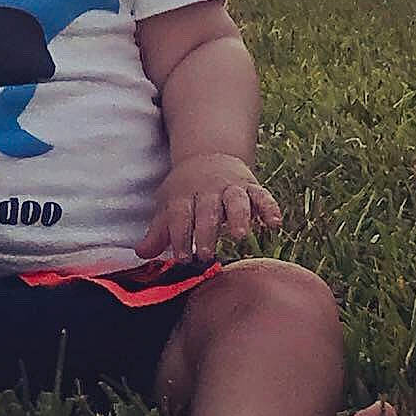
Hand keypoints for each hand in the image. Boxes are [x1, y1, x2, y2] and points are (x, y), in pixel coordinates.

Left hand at [135, 152, 281, 259]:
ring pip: (235, 200)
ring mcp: (231, 187)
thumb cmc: (186, 191)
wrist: (208, 157)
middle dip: (205, 231)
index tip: (181, 258)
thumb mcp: (168, 206)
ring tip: (238, 235)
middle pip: (207, 209)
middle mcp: (208, 190)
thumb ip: (158, 232)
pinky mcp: (251, 187)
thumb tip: (141, 254)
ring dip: (237, 216)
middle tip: (204, 253)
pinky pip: (262, 196)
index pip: (179, 215)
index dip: (179, 236)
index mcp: (184, 194)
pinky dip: (269, 208)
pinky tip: (274, 224)